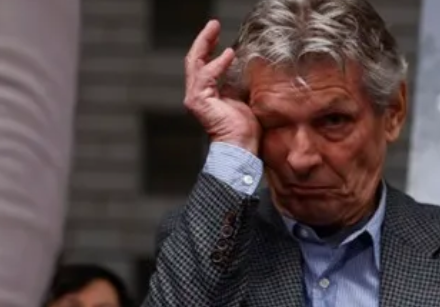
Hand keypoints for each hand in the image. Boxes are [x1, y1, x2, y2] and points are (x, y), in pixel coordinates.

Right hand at [184, 19, 261, 152]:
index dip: (208, 46)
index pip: (203, 64)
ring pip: (196, 63)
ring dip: (205, 44)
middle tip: (213, 24)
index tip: (217, 33)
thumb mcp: (242, 99)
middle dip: (204, 40)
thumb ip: (237, 84)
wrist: (241, 148)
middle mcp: (197, 94)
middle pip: (195, 59)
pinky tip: (229, 54)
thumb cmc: (244, 130)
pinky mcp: (199, 101)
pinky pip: (207, 76)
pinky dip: (218, 64)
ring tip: (214, 29)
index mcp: (206, 93)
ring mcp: (196, 97)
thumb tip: (244, 69)